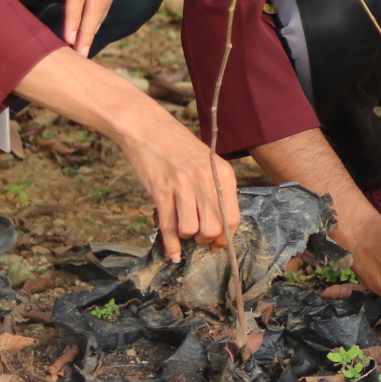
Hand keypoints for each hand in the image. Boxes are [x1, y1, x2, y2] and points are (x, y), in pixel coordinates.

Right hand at [112, 104, 240, 261]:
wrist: (148, 128)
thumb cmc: (178, 148)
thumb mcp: (206, 164)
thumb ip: (215, 189)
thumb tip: (219, 224)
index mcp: (222, 174)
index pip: (232, 217)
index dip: (226, 237)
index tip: (218, 243)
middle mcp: (206, 181)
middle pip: (213, 229)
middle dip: (207, 241)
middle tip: (200, 240)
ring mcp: (183, 186)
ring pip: (191, 230)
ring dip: (187, 237)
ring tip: (184, 231)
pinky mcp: (161, 190)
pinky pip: (168, 226)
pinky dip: (171, 245)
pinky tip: (173, 253)